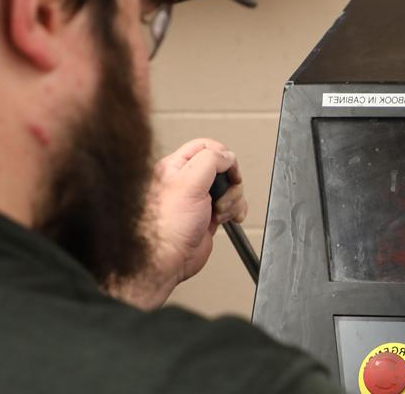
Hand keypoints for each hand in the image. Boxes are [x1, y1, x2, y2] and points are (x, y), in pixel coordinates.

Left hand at [110, 138, 248, 308]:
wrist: (168, 259)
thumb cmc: (168, 226)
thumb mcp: (189, 182)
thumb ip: (210, 160)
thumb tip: (228, 156)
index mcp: (176, 166)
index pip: (206, 146)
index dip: (222, 156)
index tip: (228, 171)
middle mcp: (188, 180)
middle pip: (223, 167)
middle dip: (230, 182)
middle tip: (221, 196)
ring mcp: (200, 198)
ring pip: (230, 187)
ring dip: (233, 199)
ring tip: (220, 212)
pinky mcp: (209, 214)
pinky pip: (232, 204)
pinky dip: (236, 210)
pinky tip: (228, 219)